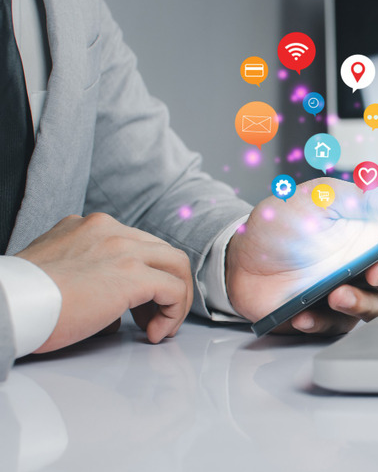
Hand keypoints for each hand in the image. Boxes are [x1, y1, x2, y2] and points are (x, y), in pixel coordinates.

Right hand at [15, 213, 192, 351]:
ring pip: (177, 265)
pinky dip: (173, 313)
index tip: (138, 306)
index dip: (145, 276)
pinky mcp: (132, 275)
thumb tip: (112, 306)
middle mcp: (109, 229)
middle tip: (152, 319)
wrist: (8, 306)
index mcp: (90, 227)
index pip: (137, 244)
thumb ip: (89, 274)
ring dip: (175, 299)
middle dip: (165, 287)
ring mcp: (123, 248)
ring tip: (160, 327)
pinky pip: (174, 290)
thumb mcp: (58, 271)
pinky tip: (153, 333)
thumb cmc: (24, 299)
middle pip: (162, 252)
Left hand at [225, 178, 377, 333]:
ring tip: (336, 294)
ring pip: (377, 306)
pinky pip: (337, 325)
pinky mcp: (326, 316)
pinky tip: (305, 311)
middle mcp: (366, 263)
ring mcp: (349, 291)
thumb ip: (365, 199)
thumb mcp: (320, 198)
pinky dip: (321, 319)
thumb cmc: (282, 223)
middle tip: (374, 270)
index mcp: (371, 232)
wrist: (239, 257)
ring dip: (361, 302)